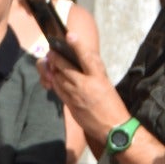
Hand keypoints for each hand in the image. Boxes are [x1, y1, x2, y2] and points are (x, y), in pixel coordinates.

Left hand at [42, 29, 126, 143]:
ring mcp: (76, 95)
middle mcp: (85, 84)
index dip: (77, 45)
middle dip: (56, 58)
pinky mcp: (70, 105)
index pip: (87, 57)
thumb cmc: (113, 105)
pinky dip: (55, 83)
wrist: (113, 128)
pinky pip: (59, 90)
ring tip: (50, 63)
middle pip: (65, 67)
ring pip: (59, 78)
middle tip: (51, 51)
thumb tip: (80, 65)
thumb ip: (93, 74)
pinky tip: (53, 78)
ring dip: (53, 70)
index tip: (69, 35)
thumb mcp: (106, 84)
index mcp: (99, 77)